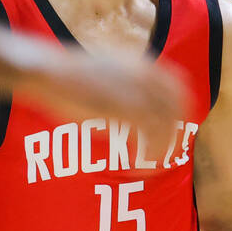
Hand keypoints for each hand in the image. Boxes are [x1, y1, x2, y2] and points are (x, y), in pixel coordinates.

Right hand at [21, 49, 186, 152]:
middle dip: (176, 135)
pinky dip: (147, 157)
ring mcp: (138, 93)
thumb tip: (131, 107)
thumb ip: (125, 83)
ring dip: (161, 150)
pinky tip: (134, 166)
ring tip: (149, 166)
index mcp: (142, 64)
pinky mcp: (127, 111)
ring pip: (166, 128)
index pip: (178, 86)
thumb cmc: (67, 74)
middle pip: (176, 110)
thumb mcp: (106, 69)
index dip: (181, 110)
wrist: (50, 72)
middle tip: (166, 154)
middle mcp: (146, 77)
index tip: (175, 128)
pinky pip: (151, 139)